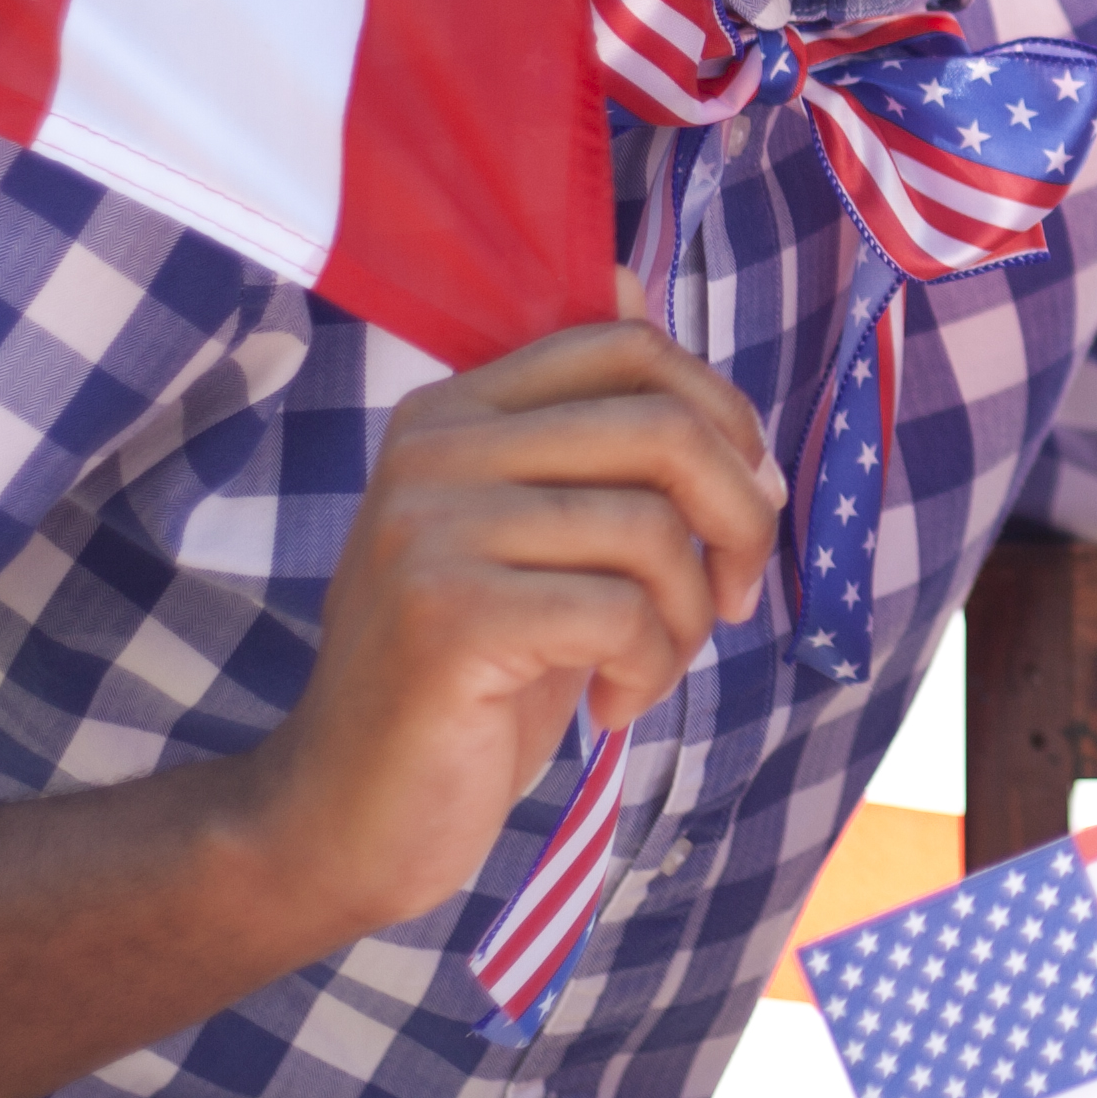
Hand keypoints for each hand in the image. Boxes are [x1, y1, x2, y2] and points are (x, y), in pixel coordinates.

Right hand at [227, 284, 781, 945]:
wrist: (348, 815)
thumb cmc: (471, 679)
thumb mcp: (540, 538)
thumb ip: (584, 429)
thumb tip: (632, 282)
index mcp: (452, 410)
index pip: (627, 345)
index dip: (724, 415)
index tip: (748, 496)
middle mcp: (431, 449)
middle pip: (661, 427)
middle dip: (741, 518)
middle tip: (737, 596)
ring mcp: (430, 528)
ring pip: (653, 529)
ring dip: (692, 617)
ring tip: (649, 666)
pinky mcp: (446, 614)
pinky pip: (623, 614)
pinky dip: (651, 669)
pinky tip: (611, 705)